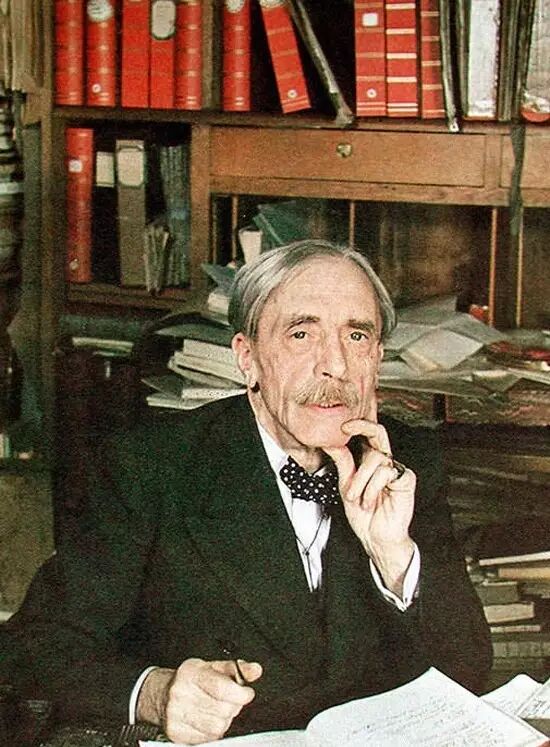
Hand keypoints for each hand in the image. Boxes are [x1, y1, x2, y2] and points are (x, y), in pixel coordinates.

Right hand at [137, 657, 262, 743]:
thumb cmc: (192, 679)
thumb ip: (237, 669)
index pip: (222, 688)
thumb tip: (256, 670)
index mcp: (191, 673)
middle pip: (222, 710)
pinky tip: (207, 720)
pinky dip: (212, 732)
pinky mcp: (175, 733)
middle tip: (229, 701)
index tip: (247, 693)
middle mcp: (181, 693)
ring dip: (224, 720)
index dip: (240, 694)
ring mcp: (176, 715)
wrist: (162, 694)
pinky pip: (207, 739)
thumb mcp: (213, 667)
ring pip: (217, 727)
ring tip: (218, 710)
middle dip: (233, 707)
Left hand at [323, 418, 415, 594]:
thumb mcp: (346, 485)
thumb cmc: (363, 514)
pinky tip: (370, 501)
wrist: (375, 538)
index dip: (358, 424)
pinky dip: (372, 488)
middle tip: (344, 428)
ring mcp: (396, 469)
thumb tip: (329, 441)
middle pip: (378, 432)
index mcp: (370, 461)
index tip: (341, 425)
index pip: (368, 435)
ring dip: (360, 480)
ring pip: (375, 458)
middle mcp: (385, 461)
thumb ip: (342, 462)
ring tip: (357, 499)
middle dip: (361, 427)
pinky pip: (385, 472)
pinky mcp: (406, 479)